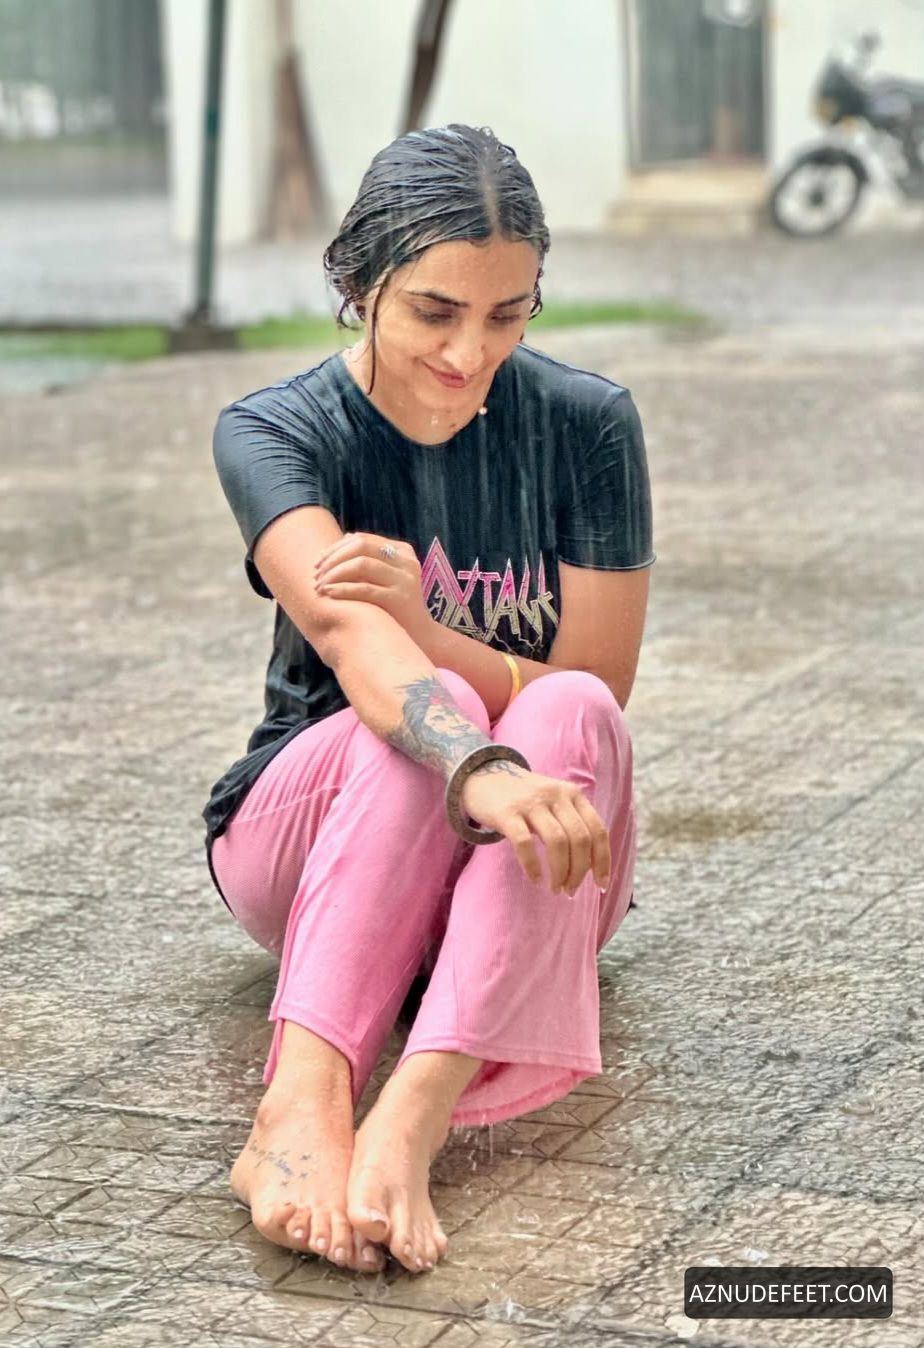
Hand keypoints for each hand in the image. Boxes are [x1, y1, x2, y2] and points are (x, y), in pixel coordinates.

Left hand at [313, 532, 432, 646]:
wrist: (420, 636)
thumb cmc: (396, 606)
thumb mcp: (387, 576)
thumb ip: (370, 557)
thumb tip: (345, 537)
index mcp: (403, 551)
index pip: (362, 539)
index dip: (336, 548)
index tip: (317, 563)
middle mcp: (406, 561)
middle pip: (361, 547)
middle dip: (333, 559)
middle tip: (316, 574)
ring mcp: (405, 579)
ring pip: (361, 564)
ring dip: (335, 573)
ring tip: (320, 585)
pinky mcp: (400, 598)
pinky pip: (365, 588)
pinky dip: (343, 589)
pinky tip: (330, 593)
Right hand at [459, 761, 611, 894]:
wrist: (483, 776)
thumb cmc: (524, 799)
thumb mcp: (554, 801)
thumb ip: (573, 823)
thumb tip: (592, 865)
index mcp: (572, 794)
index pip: (597, 830)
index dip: (603, 861)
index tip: (601, 886)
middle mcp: (555, 795)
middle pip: (579, 839)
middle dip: (579, 871)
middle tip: (570, 891)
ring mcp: (531, 802)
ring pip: (557, 842)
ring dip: (560, 872)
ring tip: (556, 889)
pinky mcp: (507, 812)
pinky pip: (525, 843)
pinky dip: (533, 865)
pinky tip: (535, 879)